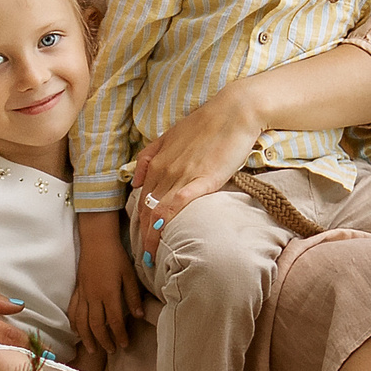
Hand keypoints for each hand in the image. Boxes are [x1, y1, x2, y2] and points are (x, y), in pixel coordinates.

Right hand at [69, 211, 142, 355]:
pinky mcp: (77, 290)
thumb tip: (139, 316)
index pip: (114, 321)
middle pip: (96, 325)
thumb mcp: (130, 275)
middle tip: (111, 350)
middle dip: (104, 341)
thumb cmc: (116, 256)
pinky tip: (78, 332)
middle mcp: (93, 297)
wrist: (96, 240)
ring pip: (82, 322)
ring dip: (87, 337)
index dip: (119, 335)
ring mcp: (83, 294)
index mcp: (108, 293)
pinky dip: (74, 324)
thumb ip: (133, 296)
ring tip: (93, 349)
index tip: (124, 345)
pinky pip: (73, 311)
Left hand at [126, 78, 263, 264]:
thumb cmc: (208, 123)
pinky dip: (166, 223)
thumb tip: (135, 181)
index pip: (141, 198)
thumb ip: (150, 155)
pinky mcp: (201, 180)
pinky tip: (161, 239)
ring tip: (151, 259)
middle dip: (141, 236)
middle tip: (144, 257)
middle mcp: (164, 170)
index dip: (138, 221)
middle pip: (146, 209)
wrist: (235, 112)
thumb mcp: (171, 135)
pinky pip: (176, 205)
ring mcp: (181, 175)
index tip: (139, 239)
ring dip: (151, 237)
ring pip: (157, 211)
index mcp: (157, 161)